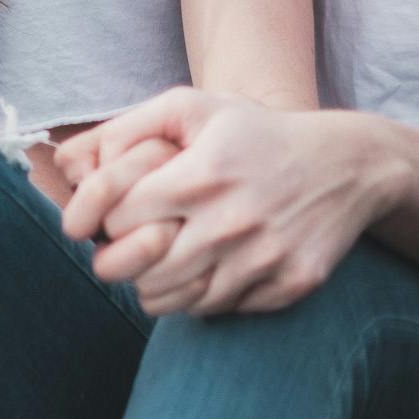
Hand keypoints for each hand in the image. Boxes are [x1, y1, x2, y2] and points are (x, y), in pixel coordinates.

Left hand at [59, 91, 400, 315]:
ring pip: (176, 301)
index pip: (118, 221)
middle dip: (121, 263)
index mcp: (202, 175)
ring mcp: (264, 258)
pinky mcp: (289, 284)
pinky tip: (208, 269)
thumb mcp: (193, 108)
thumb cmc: (255, 134)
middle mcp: (233, 221)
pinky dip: (203, 297)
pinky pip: (220, 310)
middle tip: (127, 251)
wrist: (347, 164)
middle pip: (139, 272)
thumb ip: (128, 128)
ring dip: (156, 287)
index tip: (116, 218)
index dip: (106, 222)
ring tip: (162, 262)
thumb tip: (71, 165)